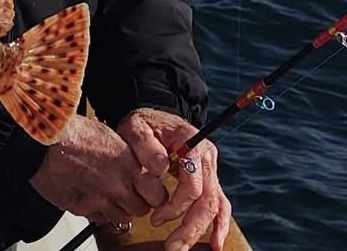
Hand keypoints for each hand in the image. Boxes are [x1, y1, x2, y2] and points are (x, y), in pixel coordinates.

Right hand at [29, 114, 166, 224]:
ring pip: (124, 218)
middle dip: (137, 202)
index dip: (153, 191)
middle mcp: (118, 183)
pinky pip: (102, 220)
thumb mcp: (106, 134)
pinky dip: (100, 213)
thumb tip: (133, 162)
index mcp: (127, 161)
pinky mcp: (83, 208)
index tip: (148, 187)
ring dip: (119, 209)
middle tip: (129, 193)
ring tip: (108, 194)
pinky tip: (93, 197)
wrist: (40, 139)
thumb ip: (124, 154)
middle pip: (142, 209)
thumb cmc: (68, 130)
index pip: (158, 193)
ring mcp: (100, 199)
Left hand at [116, 107, 232, 250]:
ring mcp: (209, 168)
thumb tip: (160, 168)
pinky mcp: (207, 179)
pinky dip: (219, 225)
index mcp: (192, 142)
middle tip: (172, 246)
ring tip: (183, 247)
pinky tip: (215, 243)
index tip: (156, 217)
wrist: (151, 118)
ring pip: (215, 206)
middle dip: (191, 227)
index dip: (176, 205)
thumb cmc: (143, 123)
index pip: (192, 184)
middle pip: (207, 199)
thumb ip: (145, 145)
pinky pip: (219, 204)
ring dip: (201, 230)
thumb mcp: (136, 127)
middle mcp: (206, 157)